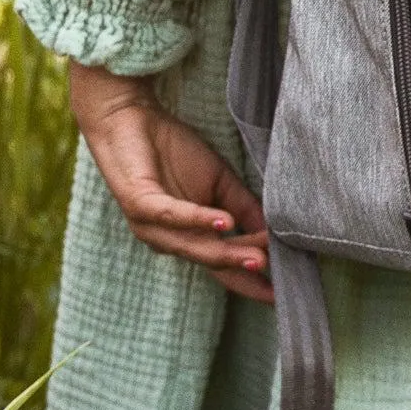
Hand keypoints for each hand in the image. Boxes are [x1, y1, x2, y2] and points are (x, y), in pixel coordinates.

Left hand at [68, 61, 273, 302]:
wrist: (128, 117)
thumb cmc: (172, 149)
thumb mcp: (219, 181)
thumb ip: (244, 207)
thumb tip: (273, 232)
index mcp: (188, 236)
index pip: (222, 266)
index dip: (250, 281)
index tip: (282, 292)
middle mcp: (168, 239)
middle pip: (212, 260)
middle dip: (245, 270)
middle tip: (277, 279)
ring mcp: (150, 225)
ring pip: (194, 246)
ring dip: (227, 253)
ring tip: (260, 257)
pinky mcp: (139, 203)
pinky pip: (171, 216)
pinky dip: (199, 220)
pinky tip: (226, 222)